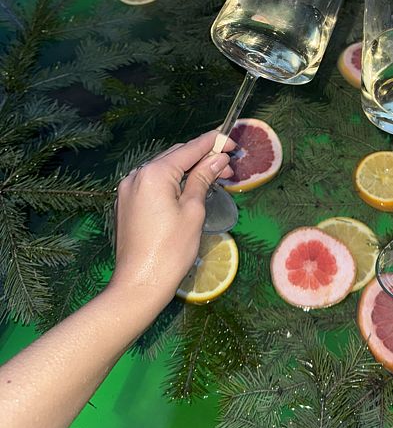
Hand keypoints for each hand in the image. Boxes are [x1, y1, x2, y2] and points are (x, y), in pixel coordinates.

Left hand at [109, 131, 234, 312]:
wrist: (139, 286)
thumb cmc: (171, 250)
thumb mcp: (193, 211)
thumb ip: (203, 178)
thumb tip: (218, 158)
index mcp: (154, 173)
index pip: (189, 149)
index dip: (212, 143)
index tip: (231, 141)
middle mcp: (137, 175)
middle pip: (175, 156)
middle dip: (201, 157)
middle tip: (227, 166)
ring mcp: (128, 189)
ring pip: (163, 169)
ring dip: (187, 170)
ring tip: (212, 178)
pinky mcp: (126, 204)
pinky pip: (152, 183)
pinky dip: (172, 182)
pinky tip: (188, 190)